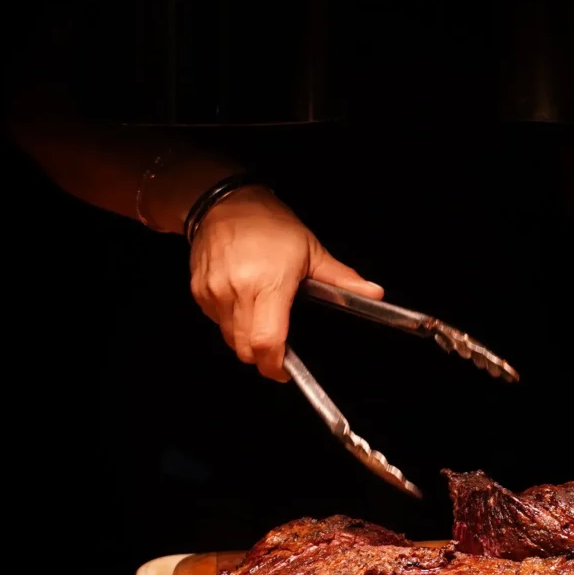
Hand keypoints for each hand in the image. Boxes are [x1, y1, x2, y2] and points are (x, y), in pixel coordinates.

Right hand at [187, 187, 381, 381]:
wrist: (225, 204)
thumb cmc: (270, 225)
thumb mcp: (311, 250)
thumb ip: (341, 279)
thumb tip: (374, 294)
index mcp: (267, 284)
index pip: (267, 342)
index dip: (275, 365)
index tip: (285, 370)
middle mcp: (236, 291)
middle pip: (245, 349)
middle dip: (263, 356)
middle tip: (278, 346)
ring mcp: (213, 293)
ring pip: (230, 338)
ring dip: (246, 339)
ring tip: (262, 314)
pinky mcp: (199, 292)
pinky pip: (216, 322)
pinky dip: (230, 322)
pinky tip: (244, 301)